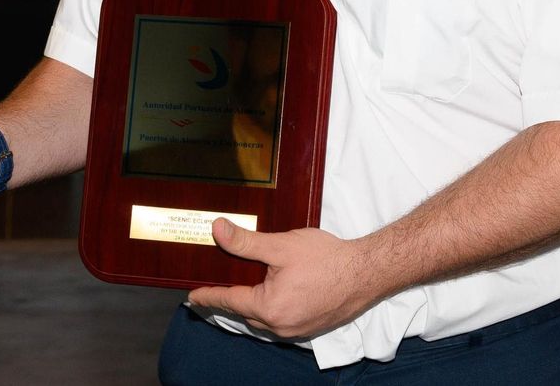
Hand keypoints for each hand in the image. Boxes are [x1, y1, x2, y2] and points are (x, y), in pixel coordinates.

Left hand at [186, 219, 381, 339]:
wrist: (367, 272)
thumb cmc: (327, 258)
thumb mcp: (281, 246)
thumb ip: (245, 242)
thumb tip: (217, 229)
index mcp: (269, 308)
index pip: (229, 301)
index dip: (208, 297)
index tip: (192, 297)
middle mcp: (281, 326)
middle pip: (245, 312)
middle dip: (230, 300)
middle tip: (215, 287)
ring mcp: (297, 330)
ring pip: (263, 319)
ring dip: (251, 306)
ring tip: (240, 289)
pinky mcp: (311, 328)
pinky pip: (281, 322)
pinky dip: (270, 310)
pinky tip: (271, 295)